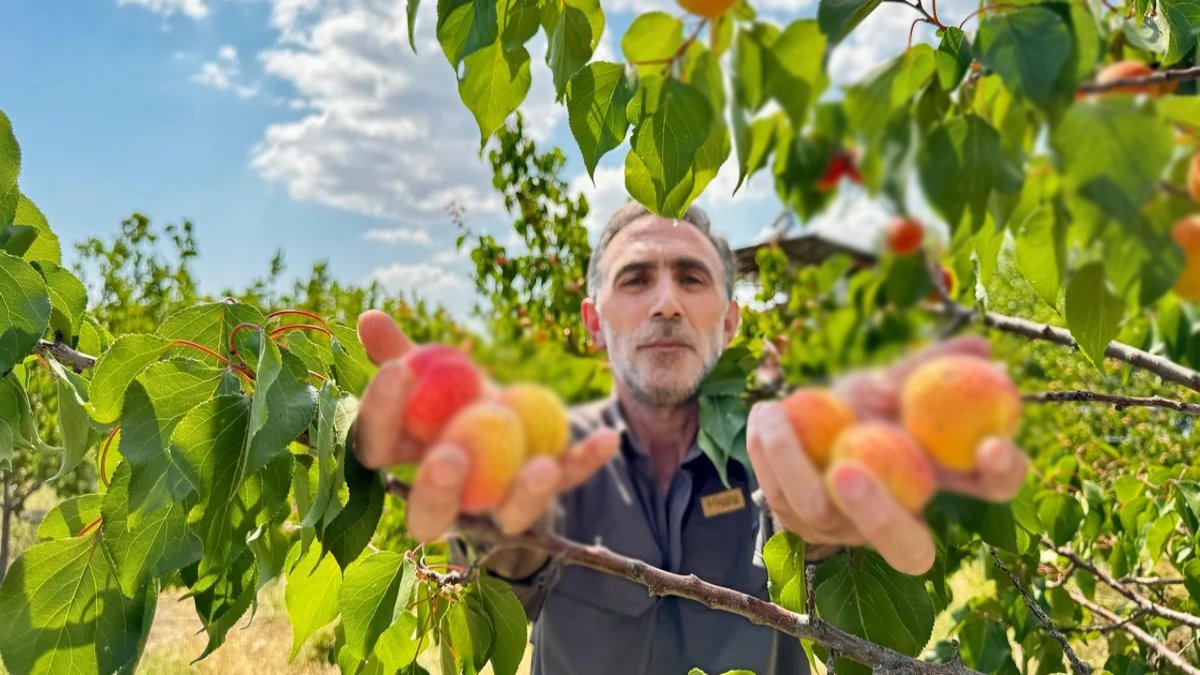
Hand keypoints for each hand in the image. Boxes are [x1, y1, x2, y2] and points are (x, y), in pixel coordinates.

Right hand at [354, 310, 619, 541]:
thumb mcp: (430, 374)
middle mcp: (447, 500)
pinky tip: (608, 438)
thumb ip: (400, 352)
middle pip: (429, 515)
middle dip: (438, 491)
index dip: (382, 411)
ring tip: (542, 468)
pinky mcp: (544, 497)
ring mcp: (498, 506)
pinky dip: (586, 461)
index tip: (399, 369)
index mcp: (404, 464)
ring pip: (507, 516)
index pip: (377, 447)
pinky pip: (566, 481)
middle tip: (452, 458)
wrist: (506, 424)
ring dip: (525, 495)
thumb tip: (369, 318)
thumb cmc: (454, 400)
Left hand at [745, 336, 1027, 574]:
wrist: (812, 427)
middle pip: (907, 550)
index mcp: (942, 484)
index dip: (1004, 474)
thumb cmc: (868, 407)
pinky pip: (777, 493)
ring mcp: (845, 532)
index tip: (991, 444)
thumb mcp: (895, 383)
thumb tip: (983, 350)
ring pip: (822, 515)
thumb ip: (932, 368)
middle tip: (848, 470)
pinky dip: (766, 449)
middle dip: (880, 517)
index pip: (993, 489)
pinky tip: (762, 412)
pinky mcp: (795, 523)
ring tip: (776, 411)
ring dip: (793, 461)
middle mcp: (899, 525)